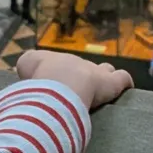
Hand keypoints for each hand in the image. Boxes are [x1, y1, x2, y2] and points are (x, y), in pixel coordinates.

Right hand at [15, 50, 133, 110]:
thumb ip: (28, 66)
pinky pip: (123, 79)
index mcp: (61, 63)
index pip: (66, 66)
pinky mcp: (112, 84)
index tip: (63, 84)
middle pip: (87, 67)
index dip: (66, 75)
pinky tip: (127, 89)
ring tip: (104, 90)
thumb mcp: (27, 65)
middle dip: (86, 77)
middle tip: (82, 90)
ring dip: (106, 78)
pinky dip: (125, 83)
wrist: (58, 82)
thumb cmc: (40, 77)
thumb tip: (25, 70)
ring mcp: (98, 73)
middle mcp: (80, 64)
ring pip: (107, 70)